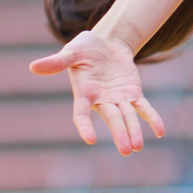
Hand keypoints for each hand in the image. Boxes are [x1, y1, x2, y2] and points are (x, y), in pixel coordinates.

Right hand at [29, 30, 167, 153]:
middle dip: (119, 133)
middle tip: (126, 150)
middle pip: (111, 118)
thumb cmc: (85, 48)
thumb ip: (57, 62)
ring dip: (134, 130)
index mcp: (84, 93)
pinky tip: (160, 131)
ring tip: (138, 147)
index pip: (81, 114)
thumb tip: (33, 67)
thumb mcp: (71, 51)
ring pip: (128, 117)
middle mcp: (101, 100)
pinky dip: (152, 118)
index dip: (85, 126)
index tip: (91, 139)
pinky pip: (143, 108)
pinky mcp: (132, 94)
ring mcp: (118, 99)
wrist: (106, 43)